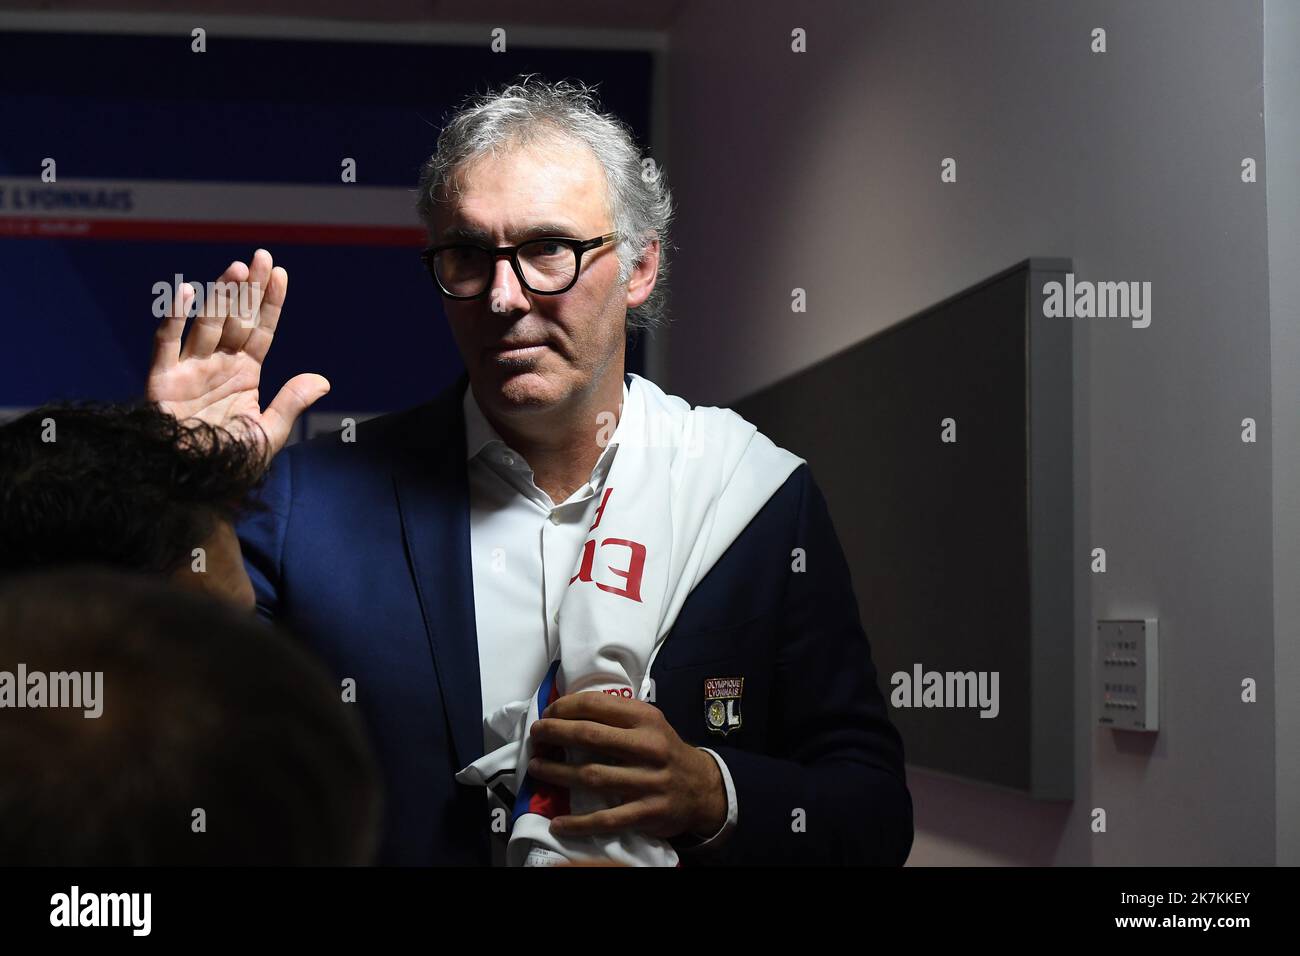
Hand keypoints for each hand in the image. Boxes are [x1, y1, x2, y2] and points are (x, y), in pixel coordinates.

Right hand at [146, 248, 329, 465]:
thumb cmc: (230, 462)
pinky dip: (173, 318)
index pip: (261, 331)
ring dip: (220, 295)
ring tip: (236, 269)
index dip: (271, 303)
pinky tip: (185, 291)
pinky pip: (166, 343)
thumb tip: (323, 380)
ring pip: (206, 323)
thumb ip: (291, 403)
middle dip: (249, 289)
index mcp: (245, 374)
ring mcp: (190, 369)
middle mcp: (218, 365)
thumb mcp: (268, 433)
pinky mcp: (161, 379)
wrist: (193, 483)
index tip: (281, 274)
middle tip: (260, 257)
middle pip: (236, 319)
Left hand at [527, 691, 726, 840]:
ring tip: (536, 768)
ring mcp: (649, 782)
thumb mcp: (650, 723)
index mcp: (646, 719)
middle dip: (555, 734)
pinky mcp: (647, 812)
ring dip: (557, 773)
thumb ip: (616, 716)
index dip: (565, 708)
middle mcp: (649, 747)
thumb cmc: (664, 751)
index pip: (596, 705)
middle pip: (590, 737)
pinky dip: (579, 823)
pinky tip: (558, 822)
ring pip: (592, 776)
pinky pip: (606, 819)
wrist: (702, 788)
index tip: (548, 714)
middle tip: (536, 736)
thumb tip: (567, 712)